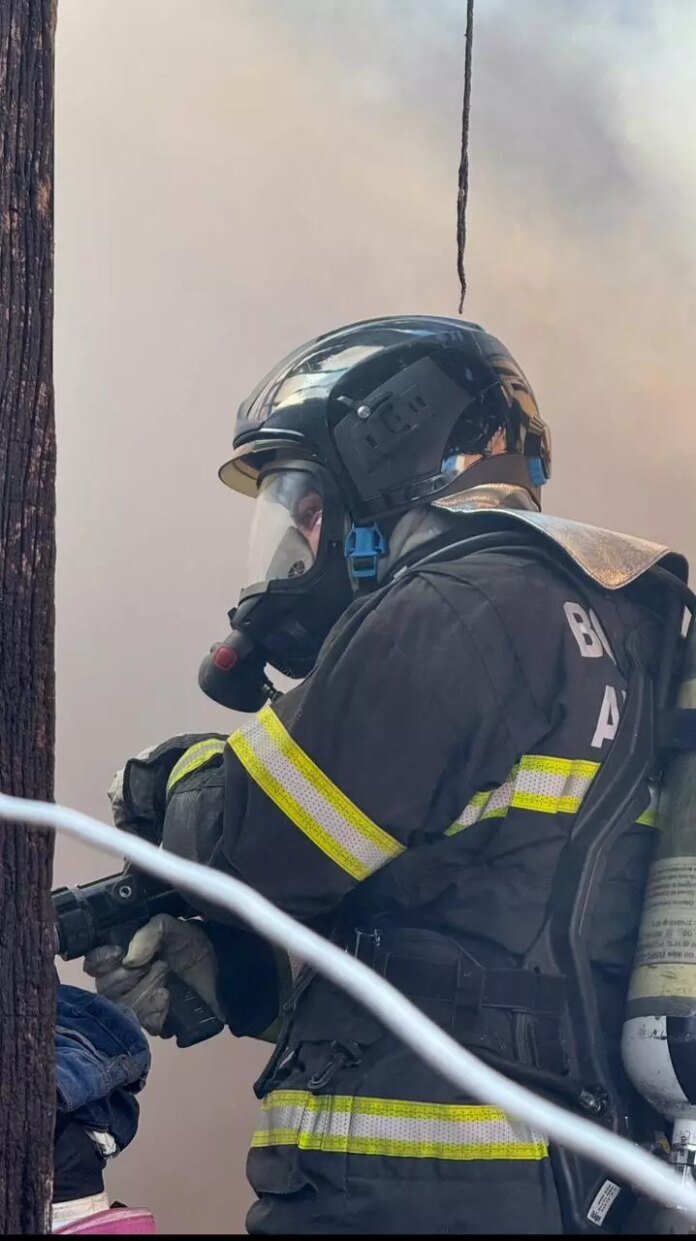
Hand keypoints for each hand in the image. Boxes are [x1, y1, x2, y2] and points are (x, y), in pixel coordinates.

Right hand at [83, 914, 222, 1036]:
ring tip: (165, 976)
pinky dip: (155, 1010)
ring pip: (122, 1007)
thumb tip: (127, 958)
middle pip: (105, 988)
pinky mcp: (157, 1024)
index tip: (117, 954)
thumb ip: (148, 933)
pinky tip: (166, 997)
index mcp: (123, 957)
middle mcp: (125, 983)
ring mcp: (140, 1006)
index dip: (100, 960)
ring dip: (144, 989)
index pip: (94, 964)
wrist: (225, 966)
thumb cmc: (193, 945)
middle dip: (128, 976)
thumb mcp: (171, 926)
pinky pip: (144, 1024)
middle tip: (155, 963)